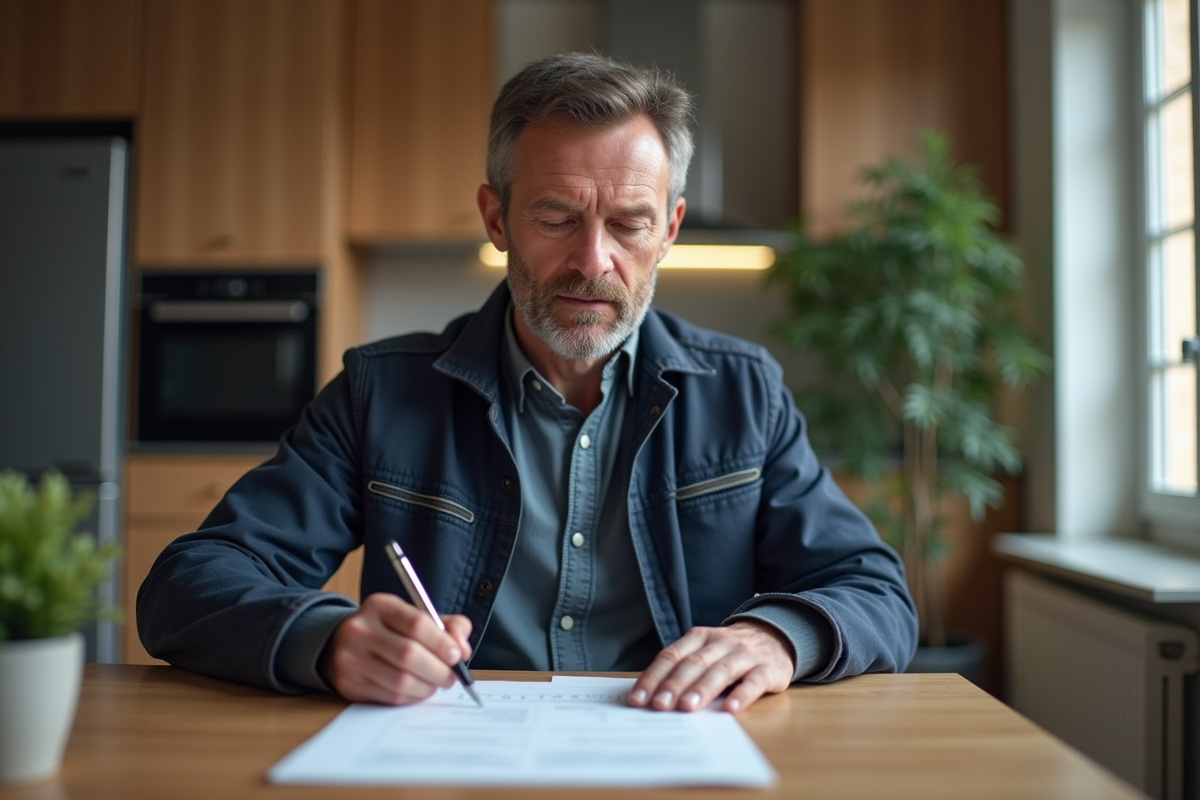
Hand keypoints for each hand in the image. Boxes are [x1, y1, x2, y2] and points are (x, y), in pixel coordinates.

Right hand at [319, 592, 472, 704]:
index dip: (442, 643)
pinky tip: (418, 690)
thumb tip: (463, 650)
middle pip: (408, 655)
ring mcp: (350, 658)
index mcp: (380, 606)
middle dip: (438, 670)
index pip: (416, 624)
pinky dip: (412, 697)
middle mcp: (360, 630)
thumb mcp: (417, 617)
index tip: (457, 655)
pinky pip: (390, 697)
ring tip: (435, 683)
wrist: (344, 643)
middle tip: (451, 676)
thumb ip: (449, 626)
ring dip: (427, 687)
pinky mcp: (349, 684)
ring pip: (400, 681)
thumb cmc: (392, 630)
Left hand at [628, 620, 794, 713]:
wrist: (776, 636)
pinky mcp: (768, 668)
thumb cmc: (731, 652)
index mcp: (700, 637)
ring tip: (688, 707)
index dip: (653, 677)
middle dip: (674, 685)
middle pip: (694, 663)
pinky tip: (730, 709)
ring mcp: (746, 654)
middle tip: (659, 705)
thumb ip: (684, 668)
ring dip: (702, 689)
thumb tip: (652, 698)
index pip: (672, 656)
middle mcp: (721, 642)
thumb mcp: (707, 651)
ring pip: (721, 670)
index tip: (638, 699)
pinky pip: (754, 681)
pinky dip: (741, 695)